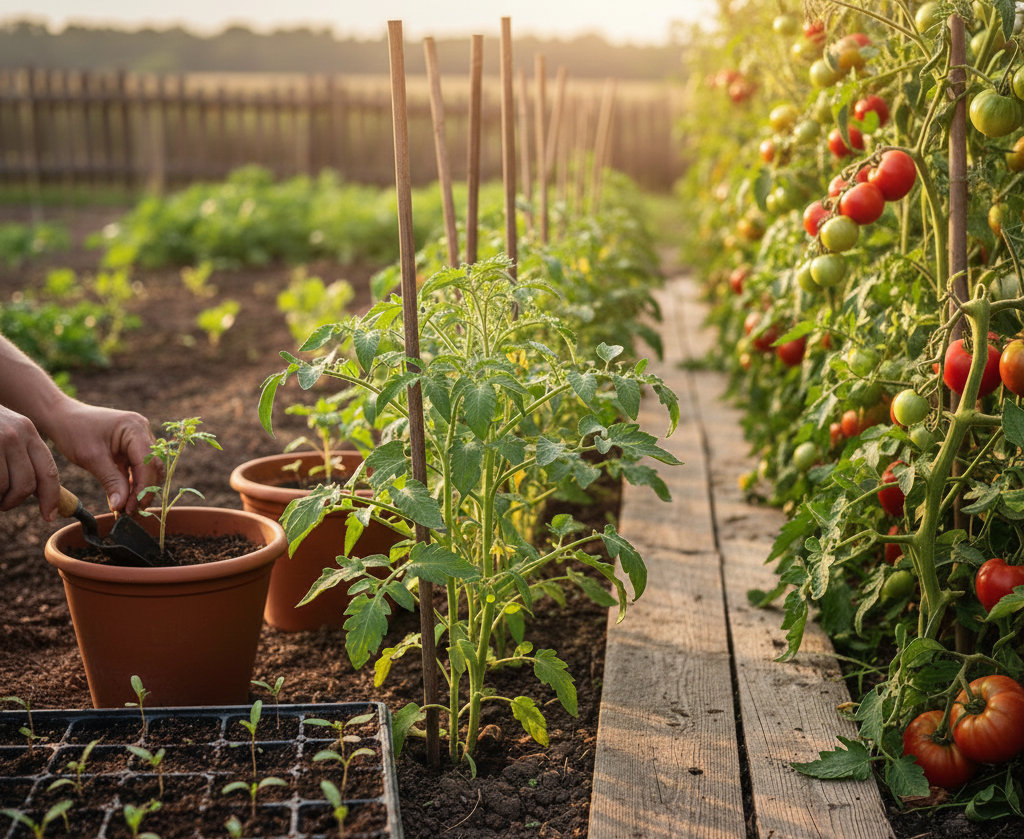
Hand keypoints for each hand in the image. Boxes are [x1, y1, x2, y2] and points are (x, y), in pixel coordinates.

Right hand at [0, 404, 59, 519]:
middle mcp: (16, 435)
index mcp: (28, 432)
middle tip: (3, 504)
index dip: (51, 497)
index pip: (48, 471)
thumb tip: (39, 493)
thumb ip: (23, 458)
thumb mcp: (7, 434)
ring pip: (6, 487)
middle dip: (15, 501)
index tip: (49, 516)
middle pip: (28, 484)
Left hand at [47, 402, 162, 514]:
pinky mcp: (133, 446)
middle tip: (130, 512)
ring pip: (148, 470)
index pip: (147, 463)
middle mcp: (143, 431)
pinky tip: (124, 498)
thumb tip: (122, 506)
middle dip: (144, 491)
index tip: (132, 508)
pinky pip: (138, 468)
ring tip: (126, 508)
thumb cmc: (74, 432)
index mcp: (135, 428)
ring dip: (140, 489)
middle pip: (152, 467)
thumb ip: (110, 481)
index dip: (143, 488)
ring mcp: (140, 438)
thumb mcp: (91, 458)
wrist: (62, 418)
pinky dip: (132, 483)